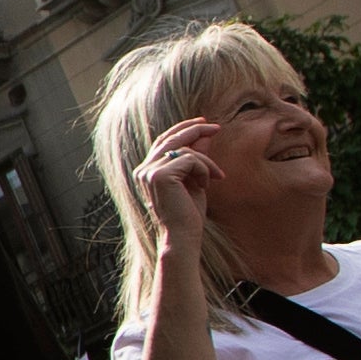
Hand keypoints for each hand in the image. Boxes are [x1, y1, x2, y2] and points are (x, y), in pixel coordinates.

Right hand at [128, 114, 228, 253]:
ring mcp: (149, 172)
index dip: (183, 129)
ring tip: (215, 177)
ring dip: (206, 162)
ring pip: (185, 150)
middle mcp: (144, 170)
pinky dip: (204, 169)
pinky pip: (190, 160)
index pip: (163, 141)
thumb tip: (204, 135)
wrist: (183, 236)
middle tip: (217, 127)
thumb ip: (196, 158)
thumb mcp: (195, 180)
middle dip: (195, 129)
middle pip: (170, 138)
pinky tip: (206, 185)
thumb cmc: (189, 213)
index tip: (204, 123)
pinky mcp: (160, 176)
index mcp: (147, 171)